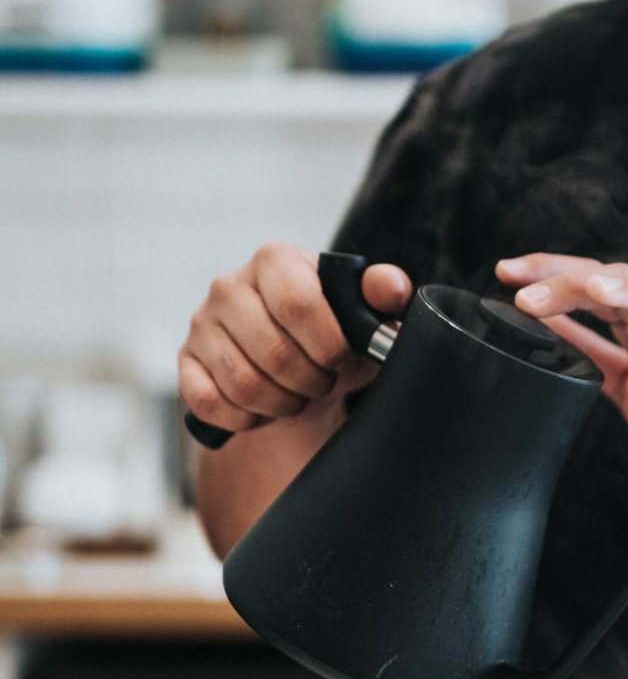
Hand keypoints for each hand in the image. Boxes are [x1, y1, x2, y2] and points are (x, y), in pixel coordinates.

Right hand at [179, 242, 410, 436]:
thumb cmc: (338, 333)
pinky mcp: (186, 361)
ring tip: (300, 395)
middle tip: (323, 381)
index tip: (343, 358)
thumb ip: (386, 294)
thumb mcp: (369, 314)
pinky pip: (211, 404)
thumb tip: (390, 288)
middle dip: (311, 381)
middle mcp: (229, 285)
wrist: (302, 365)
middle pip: (274, 353)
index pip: (299, 305)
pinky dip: (247, 418)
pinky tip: (266, 408)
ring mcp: (201, 323)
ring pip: (243, 384)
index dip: (329, 346)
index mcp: (276, 260)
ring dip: (283, 403)